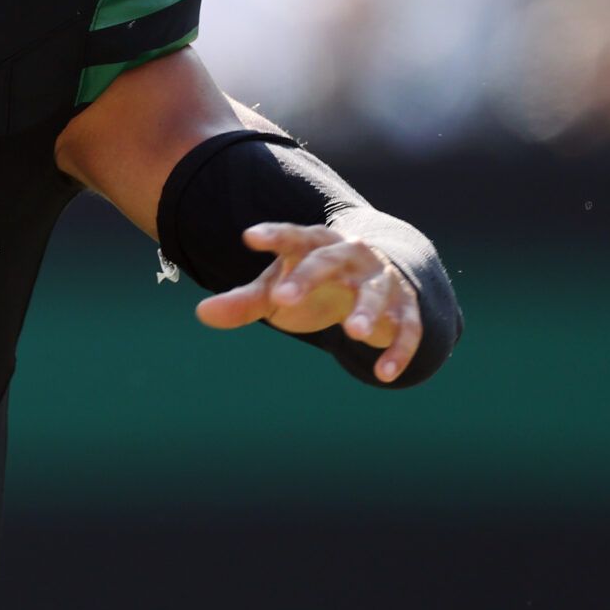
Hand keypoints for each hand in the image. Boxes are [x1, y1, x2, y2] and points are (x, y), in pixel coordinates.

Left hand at [193, 222, 421, 383]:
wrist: (378, 276)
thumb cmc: (313, 282)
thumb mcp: (278, 289)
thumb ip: (244, 301)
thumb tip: (202, 313)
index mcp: (315, 244)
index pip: (293, 236)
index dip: (273, 235)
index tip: (248, 237)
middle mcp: (351, 254)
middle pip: (329, 259)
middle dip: (308, 276)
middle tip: (281, 298)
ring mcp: (381, 280)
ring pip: (376, 291)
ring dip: (367, 310)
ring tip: (353, 333)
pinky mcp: (406, 308)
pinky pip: (407, 327)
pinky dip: (398, 349)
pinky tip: (383, 374)